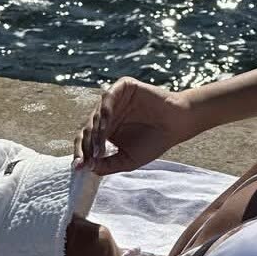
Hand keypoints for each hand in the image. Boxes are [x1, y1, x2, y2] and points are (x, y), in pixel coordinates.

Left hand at [73, 77, 193, 175]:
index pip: (86, 141)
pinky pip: (108, 97)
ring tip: (98, 148)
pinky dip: (105, 111)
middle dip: (86, 145)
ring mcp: (114, 100)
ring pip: (96, 114)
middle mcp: (107, 114)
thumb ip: (108, 164)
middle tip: (88, 159)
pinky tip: (106, 125)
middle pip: (87, 128)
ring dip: (95, 132)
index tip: (79, 168)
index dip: (81, 154)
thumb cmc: (154, 142)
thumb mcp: (128, 159)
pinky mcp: (123, 87)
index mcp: (105, 130)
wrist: (177, 125)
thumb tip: (87, 169)